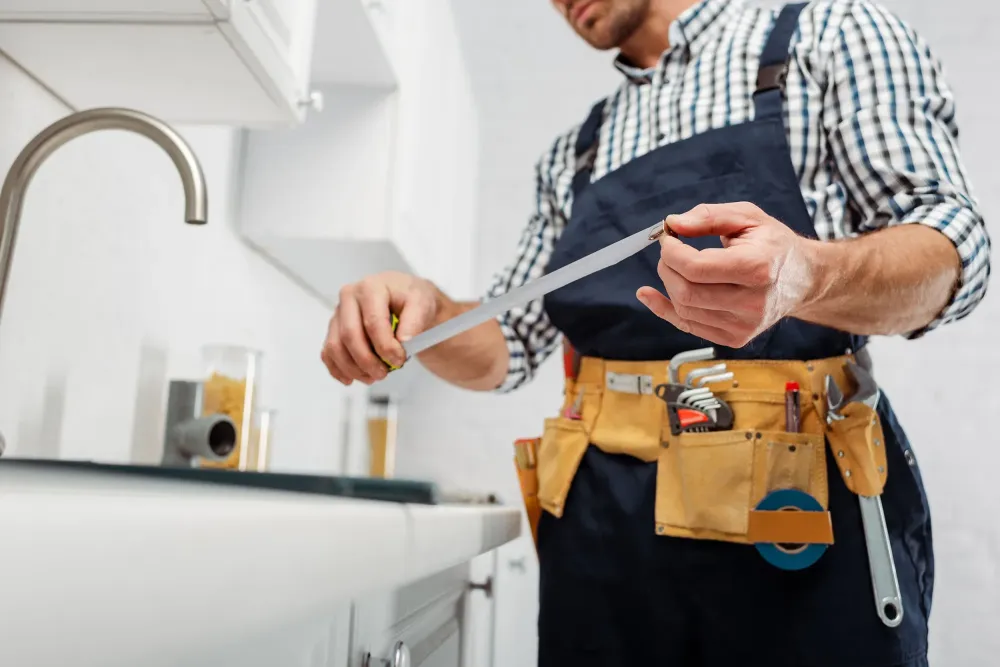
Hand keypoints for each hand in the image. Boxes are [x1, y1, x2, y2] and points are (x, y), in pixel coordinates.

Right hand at [321, 271, 439, 384]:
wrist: (404, 297)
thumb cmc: (410, 298)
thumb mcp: (422, 303)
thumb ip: (415, 320)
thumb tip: (403, 340)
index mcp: (370, 288)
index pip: (373, 322)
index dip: (385, 346)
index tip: (399, 360)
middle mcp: (349, 298)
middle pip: (350, 335)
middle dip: (367, 361)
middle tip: (384, 374)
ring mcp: (339, 313)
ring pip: (335, 347)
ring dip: (353, 368)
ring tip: (373, 377)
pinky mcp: (334, 328)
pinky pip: (327, 352)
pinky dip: (337, 369)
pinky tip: (351, 379)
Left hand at [636, 202, 815, 347]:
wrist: (802, 279)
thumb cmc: (773, 245)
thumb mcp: (747, 217)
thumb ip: (708, 216)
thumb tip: (673, 224)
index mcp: (757, 268)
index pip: (696, 268)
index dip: (671, 252)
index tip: (668, 239)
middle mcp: (752, 302)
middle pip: (686, 292)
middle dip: (666, 268)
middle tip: (669, 252)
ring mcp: (744, 325)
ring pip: (684, 310)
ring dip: (668, 285)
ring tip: (676, 267)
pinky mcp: (736, 338)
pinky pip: (688, 326)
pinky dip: (665, 309)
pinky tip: (652, 295)